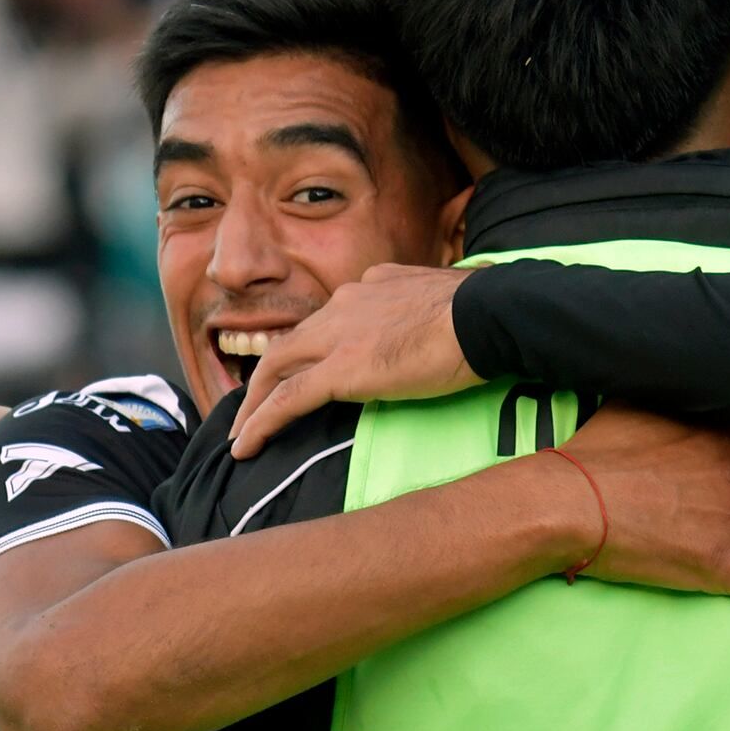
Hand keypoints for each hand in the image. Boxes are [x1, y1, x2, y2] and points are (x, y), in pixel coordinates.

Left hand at [231, 265, 480, 457]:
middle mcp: (346, 303)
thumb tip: (431, 311)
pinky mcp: (341, 370)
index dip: (309, 349)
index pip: (328, 320)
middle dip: (264, 378)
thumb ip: (421, 303)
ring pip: (277, 368)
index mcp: (371, 285)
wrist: (488, 315)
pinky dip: (261, 423)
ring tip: (241, 434)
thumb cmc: (484, 310)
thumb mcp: (443, 294)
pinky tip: (246, 446)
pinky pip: (287, 400)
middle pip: (290, 343)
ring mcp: (339, 335)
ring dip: (254, 403)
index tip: (303, 371)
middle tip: (252, 407)